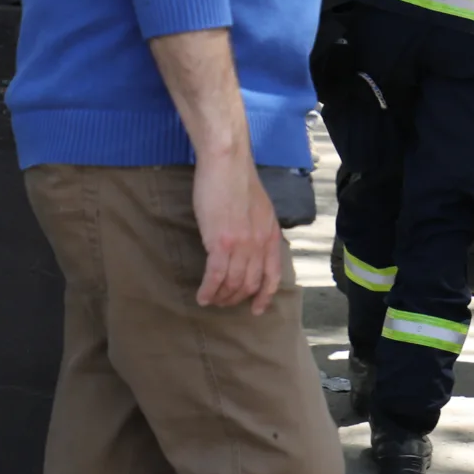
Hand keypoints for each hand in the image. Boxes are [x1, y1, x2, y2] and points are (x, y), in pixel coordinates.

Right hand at [191, 149, 284, 313]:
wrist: (227, 163)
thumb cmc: (238, 181)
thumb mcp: (260, 209)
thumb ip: (259, 230)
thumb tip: (253, 246)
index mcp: (271, 235)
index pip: (273, 275)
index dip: (264, 296)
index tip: (256, 309)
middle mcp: (260, 244)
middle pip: (250, 283)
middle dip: (236, 298)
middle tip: (223, 302)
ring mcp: (241, 245)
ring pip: (233, 284)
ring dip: (221, 297)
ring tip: (210, 300)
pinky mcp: (221, 242)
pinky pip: (215, 276)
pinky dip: (208, 290)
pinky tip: (201, 296)